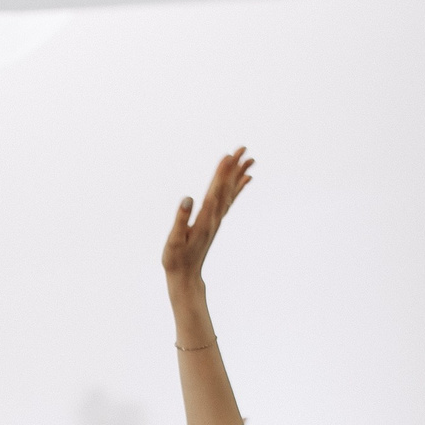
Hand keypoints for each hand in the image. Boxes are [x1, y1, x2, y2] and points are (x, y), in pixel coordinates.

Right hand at [162, 145, 252, 291]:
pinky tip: (246, 179)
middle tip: (243, 148)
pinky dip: (238, 188)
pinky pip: (230, 201)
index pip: (215, 191)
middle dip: (234, 168)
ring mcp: (216, 219)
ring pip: (231, 192)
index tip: (229, 156)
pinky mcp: (215, 221)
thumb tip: (188, 198)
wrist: (186, 276)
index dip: (222, 173)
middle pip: (226, 188)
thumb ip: (181, 219)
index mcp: (204, 219)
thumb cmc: (176, 259)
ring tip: (250, 159)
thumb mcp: (174, 240)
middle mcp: (215, 217)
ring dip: (239, 175)